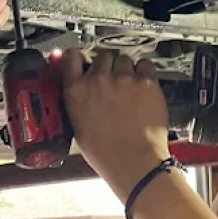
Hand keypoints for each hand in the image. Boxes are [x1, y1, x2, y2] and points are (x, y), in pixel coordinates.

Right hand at [60, 50, 170, 201]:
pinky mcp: (146, 82)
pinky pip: (145, 65)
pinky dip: (145, 72)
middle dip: (107, 67)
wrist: (133, 161)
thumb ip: (77, 101)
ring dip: (126, 70)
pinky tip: (143, 86)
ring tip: (129, 89)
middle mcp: (98, 80)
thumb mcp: (78, 126)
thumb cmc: (106, 152)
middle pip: (102, 56)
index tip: (82, 58)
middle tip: (112, 83)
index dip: (78, 56)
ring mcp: (123, 79)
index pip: (71, 57)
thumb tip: (78, 89)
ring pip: (124, 60)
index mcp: (76, 91)